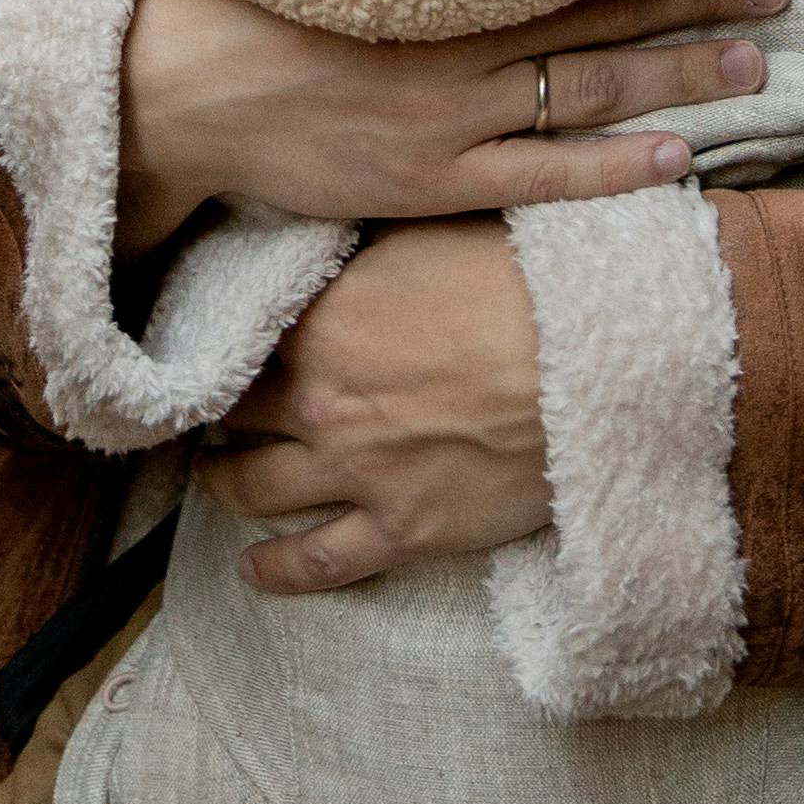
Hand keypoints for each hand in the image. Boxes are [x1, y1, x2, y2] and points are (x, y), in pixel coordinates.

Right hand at [114, 0, 788, 260]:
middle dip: (700, 0)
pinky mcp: (425, 184)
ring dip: (682, 77)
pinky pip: (540, 178)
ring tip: (759, 65)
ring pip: (590, 94)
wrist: (167, 89)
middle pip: (604, 17)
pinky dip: (613, 167)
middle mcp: (456, 44)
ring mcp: (446, 121)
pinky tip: (678, 157)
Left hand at [205, 225, 549, 590]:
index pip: (239, 333)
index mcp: (323, 323)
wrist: (598, 363)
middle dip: (215, 409)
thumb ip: (366, 253)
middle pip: (234, 411)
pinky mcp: (403, 530)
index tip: (210, 338)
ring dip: (225, 482)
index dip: (221, 336)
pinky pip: (318, 562)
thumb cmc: (526, 282)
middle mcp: (322, 401)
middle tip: (205, 408)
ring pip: (254, 488)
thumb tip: (335, 241)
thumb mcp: (431, 233)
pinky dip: (276, 570)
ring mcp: (357, 472)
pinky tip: (252, 569)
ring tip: (215, 476)